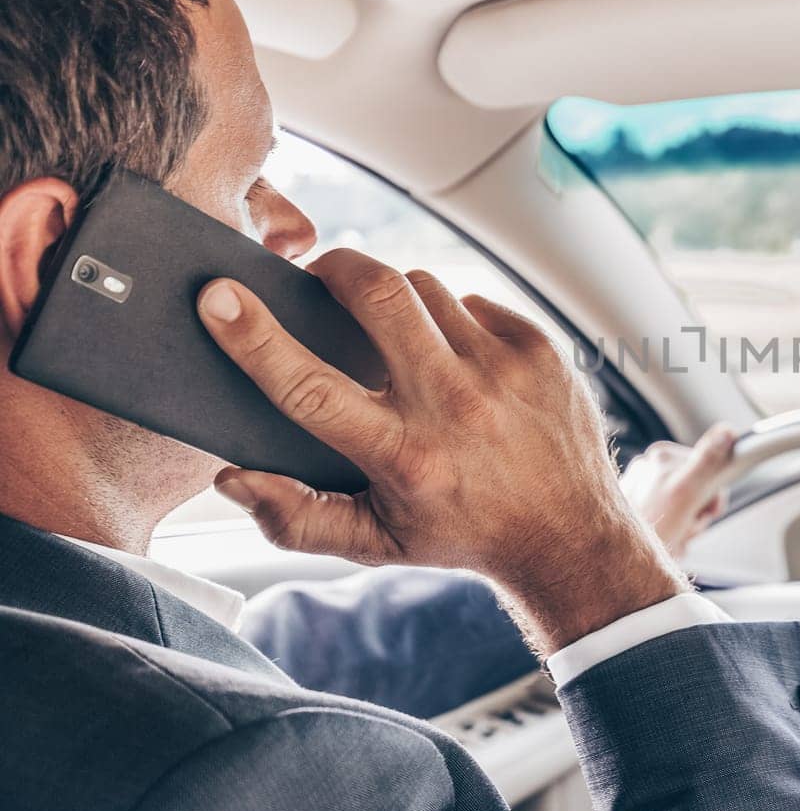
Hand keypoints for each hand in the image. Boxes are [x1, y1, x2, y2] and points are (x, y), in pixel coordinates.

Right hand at [197, 248, 686, 653]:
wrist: (569, 535)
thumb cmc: (460, 533)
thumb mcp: (373, 544)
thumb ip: (293, 517)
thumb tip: (231, 476)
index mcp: (404, 456)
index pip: (310, 385)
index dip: (253, 336)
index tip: (219, 296)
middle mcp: (456, 406)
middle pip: (376, 293)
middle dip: (333, 267)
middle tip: (317, 277)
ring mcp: (504, 370)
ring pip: (423, 287)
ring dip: (393, 297)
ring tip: (389, 330)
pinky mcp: (539, 349)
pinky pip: (471, 301)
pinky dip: (449, 317)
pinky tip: (451, 353)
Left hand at [621, 427, 735, 559]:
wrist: (618, 562)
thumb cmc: (649, 530)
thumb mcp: (685, 493)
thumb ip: (707, 461)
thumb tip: (726, 431)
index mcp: (662, 454)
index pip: (709, 467)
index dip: (713, 494)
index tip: (708, 510)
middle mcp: (650, 466)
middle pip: (698, 487)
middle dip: (698, 512)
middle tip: (686, 527)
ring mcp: (644, 488)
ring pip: (687, 506)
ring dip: (687, 526)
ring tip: (673, 536)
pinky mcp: (640, 509)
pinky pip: (672, 520)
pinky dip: (674, 533)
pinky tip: (665, 540)